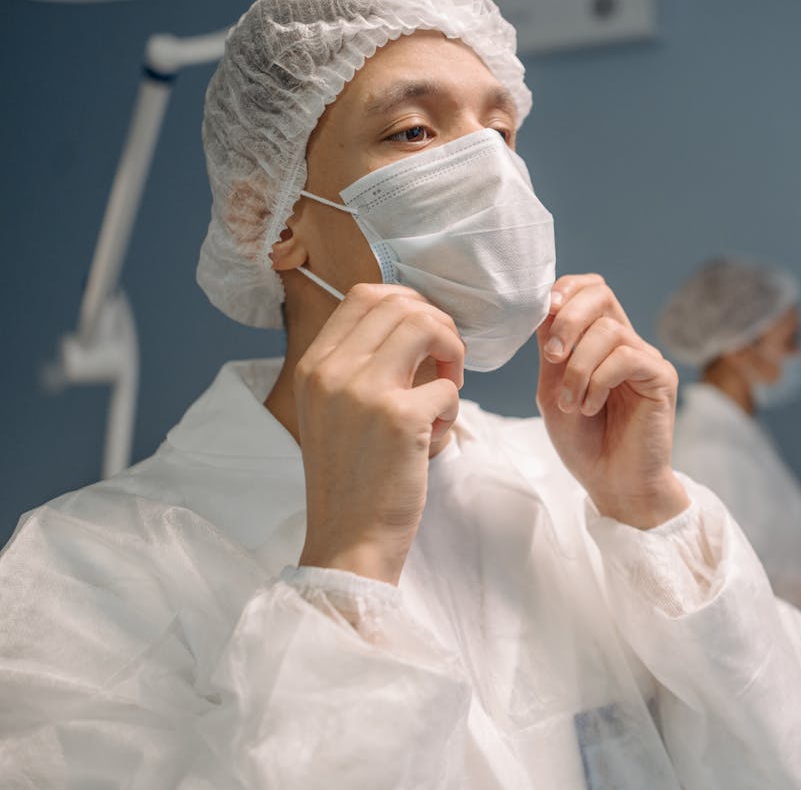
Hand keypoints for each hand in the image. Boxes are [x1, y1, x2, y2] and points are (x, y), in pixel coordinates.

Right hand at [294, 284, 464, 584]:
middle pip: (401, 305)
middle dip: (439, 326)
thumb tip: (411, 320)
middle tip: (446, 363)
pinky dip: (453, 408)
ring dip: (451, 354)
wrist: (349, 539)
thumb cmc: (352, 477)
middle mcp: (332, 371)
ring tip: (447, 389)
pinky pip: (447, 386)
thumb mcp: (334, 410)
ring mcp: (363, 392)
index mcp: (313, 366)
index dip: (408, 303)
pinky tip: (435, 436)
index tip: (426, 333)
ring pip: (426, 328)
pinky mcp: (399, 418)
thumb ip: (358, 365)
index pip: (364, 295)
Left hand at [537, 274, 688, 528]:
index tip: (545, 310)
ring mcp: (645, 359)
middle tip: (552, 356)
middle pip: (601, 295)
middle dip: (568, 319)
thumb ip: (551, 350)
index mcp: (599, 342)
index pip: (590, 290)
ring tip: (572, 403)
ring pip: (608, 331)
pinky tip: (592, 406)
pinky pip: (627, 357)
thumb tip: (545, 306)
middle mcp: (626, 343)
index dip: (567, 289)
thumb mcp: (552, 390)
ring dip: (578, 367)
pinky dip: (599, 380)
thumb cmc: (584, 442)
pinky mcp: (661, 378)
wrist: (612, 485)